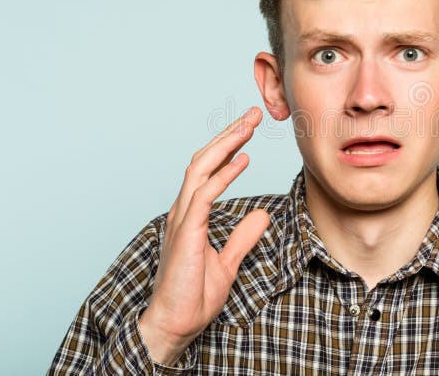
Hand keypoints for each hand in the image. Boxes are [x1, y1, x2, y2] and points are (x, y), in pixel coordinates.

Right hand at [138, 106, 269, 364]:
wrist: (176, 324)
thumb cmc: (193, 295)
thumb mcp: (228, 261)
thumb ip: (243, 237)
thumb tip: (262, 215)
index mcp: (191, 214)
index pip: (208, 170)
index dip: (228, 148)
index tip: (249, 130)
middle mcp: (183, 210)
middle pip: (204, 160)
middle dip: (229, 135)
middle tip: (253, 114)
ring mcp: (182, 219)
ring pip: (201, 169)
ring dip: (226, 144)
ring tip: (248, 125)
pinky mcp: (186, 232)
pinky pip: (204, 195)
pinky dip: (222, 175)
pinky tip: (241, 160)